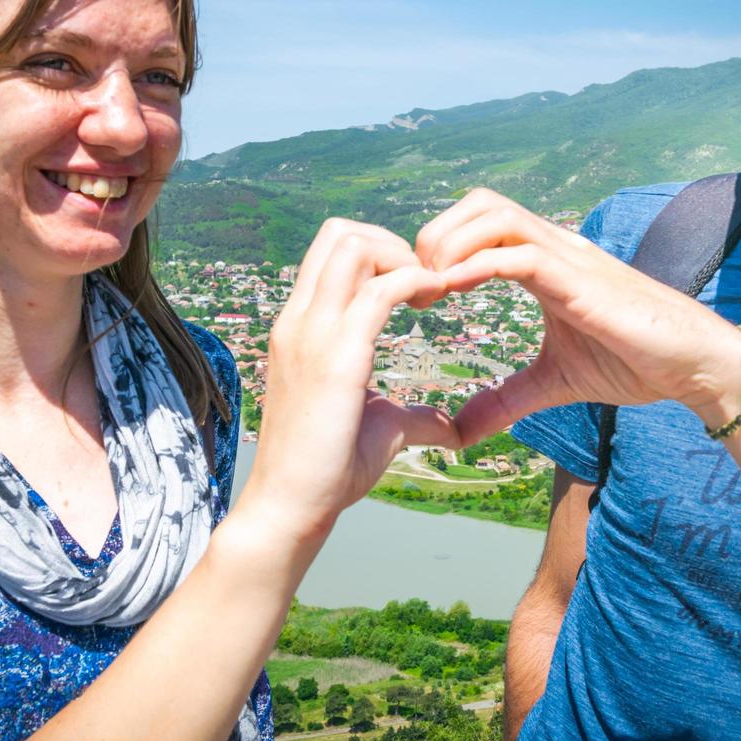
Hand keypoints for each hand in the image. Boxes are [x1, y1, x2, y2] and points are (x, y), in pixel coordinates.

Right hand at [244, 219, 459, 543]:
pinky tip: (436, 303)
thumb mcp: (378, 428)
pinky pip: (380, 291)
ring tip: (431, 291)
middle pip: (340, 232)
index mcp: (301, 328)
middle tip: (426, 284)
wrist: (290, 508)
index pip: (331, 252)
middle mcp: (300, 320)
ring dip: (403, 257)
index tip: (414, 290)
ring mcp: (312, 334)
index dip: (379, 254)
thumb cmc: (326, 472)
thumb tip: (450, 427)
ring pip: (355, 246)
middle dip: (393, 243)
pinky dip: (415, 283)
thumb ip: (411, 417)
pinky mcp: (336, 357)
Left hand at [414, 189, 740, 445]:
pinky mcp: (581, 279)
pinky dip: (479, 264)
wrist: (693, 366)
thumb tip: (461, 432)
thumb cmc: (634, 363)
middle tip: (417, 284)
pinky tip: (454, 290)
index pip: (480, 221)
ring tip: (430, 287)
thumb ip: (506, 399)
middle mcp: (554, 247)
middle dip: (436, 233)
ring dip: (451, 243)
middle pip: (481, 201)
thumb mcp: (553, 382)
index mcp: (544, 261)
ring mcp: (569, 257)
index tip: (417, 291)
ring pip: (496, 214)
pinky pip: (520, 255)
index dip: (440, 244)